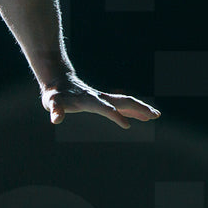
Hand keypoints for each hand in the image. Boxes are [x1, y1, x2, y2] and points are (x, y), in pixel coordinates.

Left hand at [41, 77, 159, 128]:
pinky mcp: (103, 100)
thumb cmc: (54, 94)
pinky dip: (132, 111)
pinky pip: (121, 105)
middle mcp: (99, 97)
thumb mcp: (51, 102)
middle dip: (138, 108)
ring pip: (125, 102)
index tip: (126, 126)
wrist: (58, 81)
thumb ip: (54, 110)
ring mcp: (103, 98)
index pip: (104, 108)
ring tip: (155, 115)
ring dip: (140, 108)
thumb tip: (55, 119)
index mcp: (89, 99)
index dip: (114, 116)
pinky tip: (142, 118)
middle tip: (154, 115)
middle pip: (122, 101)